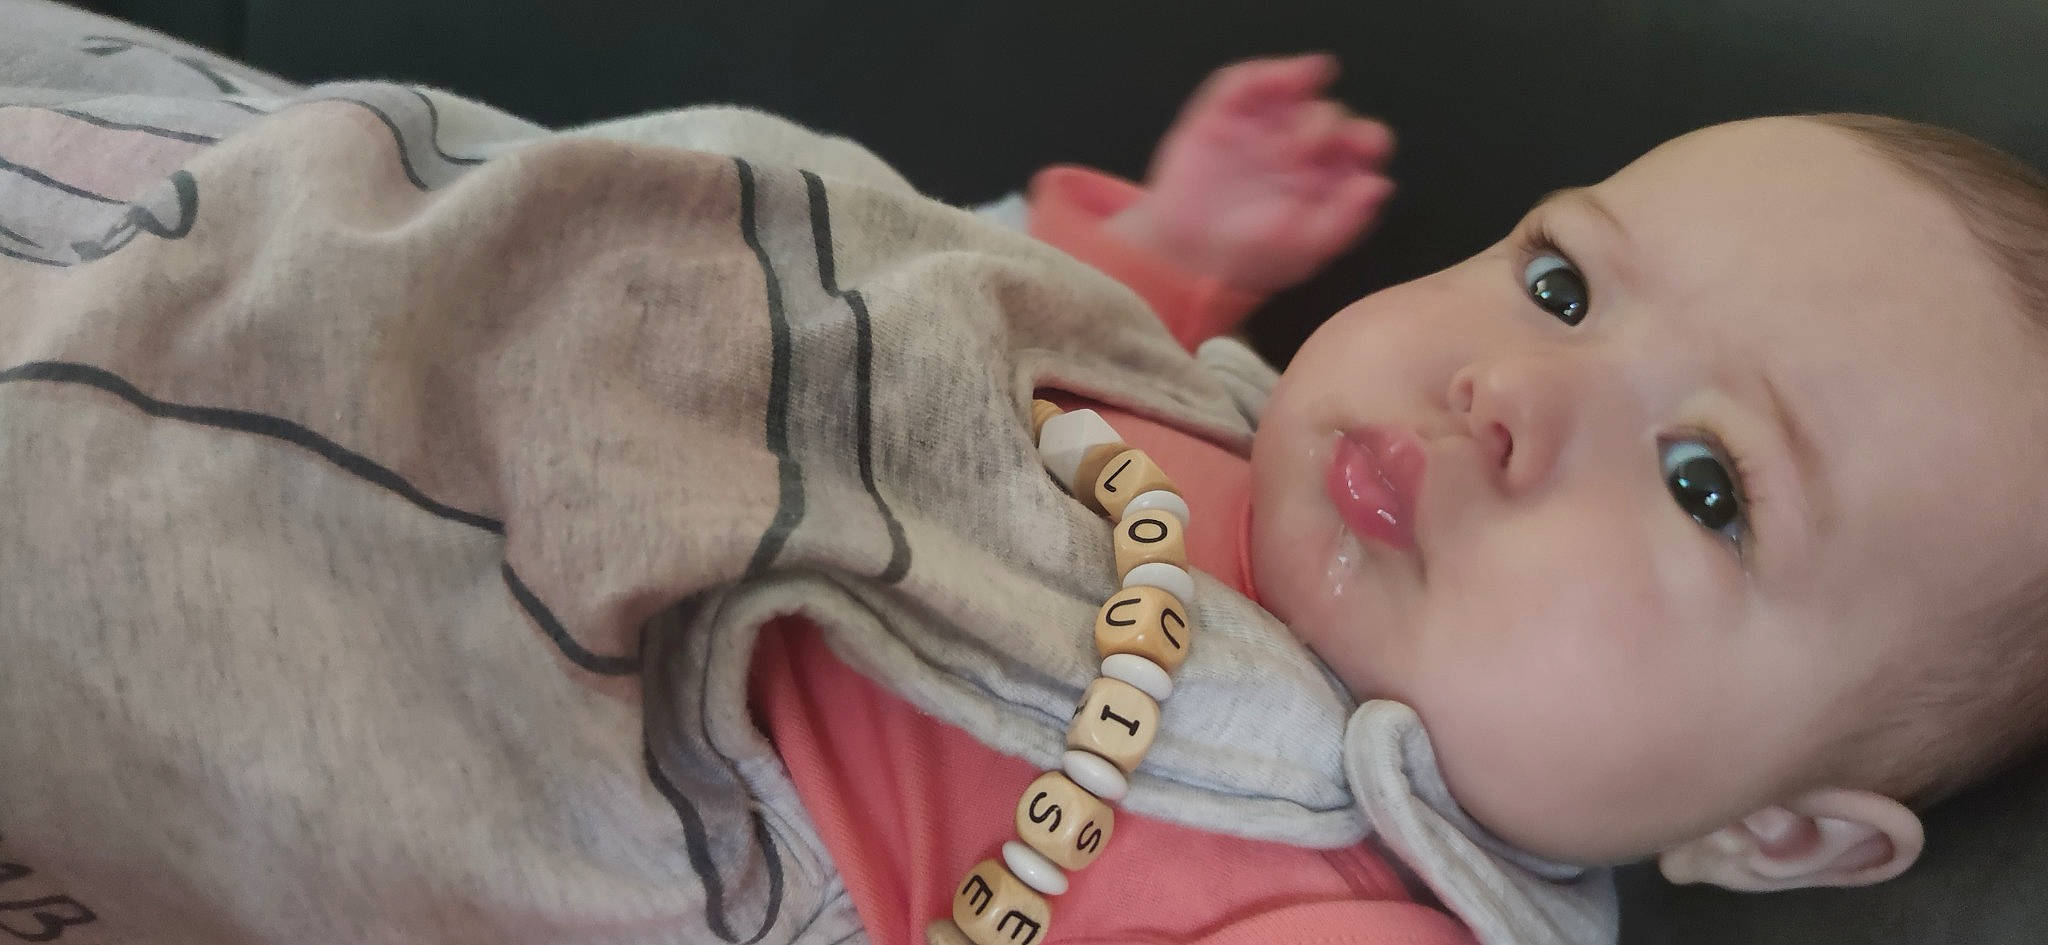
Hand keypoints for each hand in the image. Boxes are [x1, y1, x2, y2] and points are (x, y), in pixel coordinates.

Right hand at [1106, 54, 1394, 295]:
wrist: (1185, 258)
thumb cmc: (1250, 259)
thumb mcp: (1306, 250)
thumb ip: (1346, 221)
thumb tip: (1380, 184)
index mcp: (1329, 176)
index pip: (1364, 143)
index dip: (1367, 141)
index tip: (1359, 150)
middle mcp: (1301, 145)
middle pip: (1331, 114)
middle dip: (1324, 128)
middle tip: (1299, 156)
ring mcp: (1264, 126)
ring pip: (1296, 88)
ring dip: (1300, 95)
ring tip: (1286, 128)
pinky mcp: (1225, 113)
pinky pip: (1247, 80)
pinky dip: (1266, 74)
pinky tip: (1279, 80)